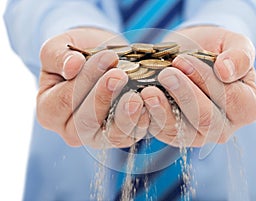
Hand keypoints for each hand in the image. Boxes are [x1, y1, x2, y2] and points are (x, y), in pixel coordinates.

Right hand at [37, 28, 148, 147]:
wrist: (100, 60)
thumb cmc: (77, 56)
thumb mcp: (58, 49)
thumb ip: (58, 56)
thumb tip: (72, 66)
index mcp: (49, 110)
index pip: (65, 100)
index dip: (86, 79)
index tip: (106, 57)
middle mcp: (71, 130)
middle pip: (86, 122)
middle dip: (104, 97)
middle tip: (119, 75)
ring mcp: (97, 136)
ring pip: (110, 136)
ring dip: (125, 117)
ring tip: (136, 97)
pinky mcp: (119, 136)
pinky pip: (130, 136)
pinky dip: (140, 124)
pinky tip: (147, 107)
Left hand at [141, 26, 255, 146]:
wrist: (191, 56)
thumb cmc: (214, 50)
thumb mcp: (234, 44)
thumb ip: (241, 55)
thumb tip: (226, 71)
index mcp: (246, 107)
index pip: (231, 99)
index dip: (206, 80)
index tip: (183, 60)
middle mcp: (224, 127)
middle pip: (206, 120)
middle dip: (184, 95)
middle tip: (166, 73)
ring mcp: (199, 135)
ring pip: (182, 132)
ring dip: (164, 111)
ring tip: (149, 91)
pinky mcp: (176, 135)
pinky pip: (163, 132)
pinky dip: (151, 118)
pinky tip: (142, 101)